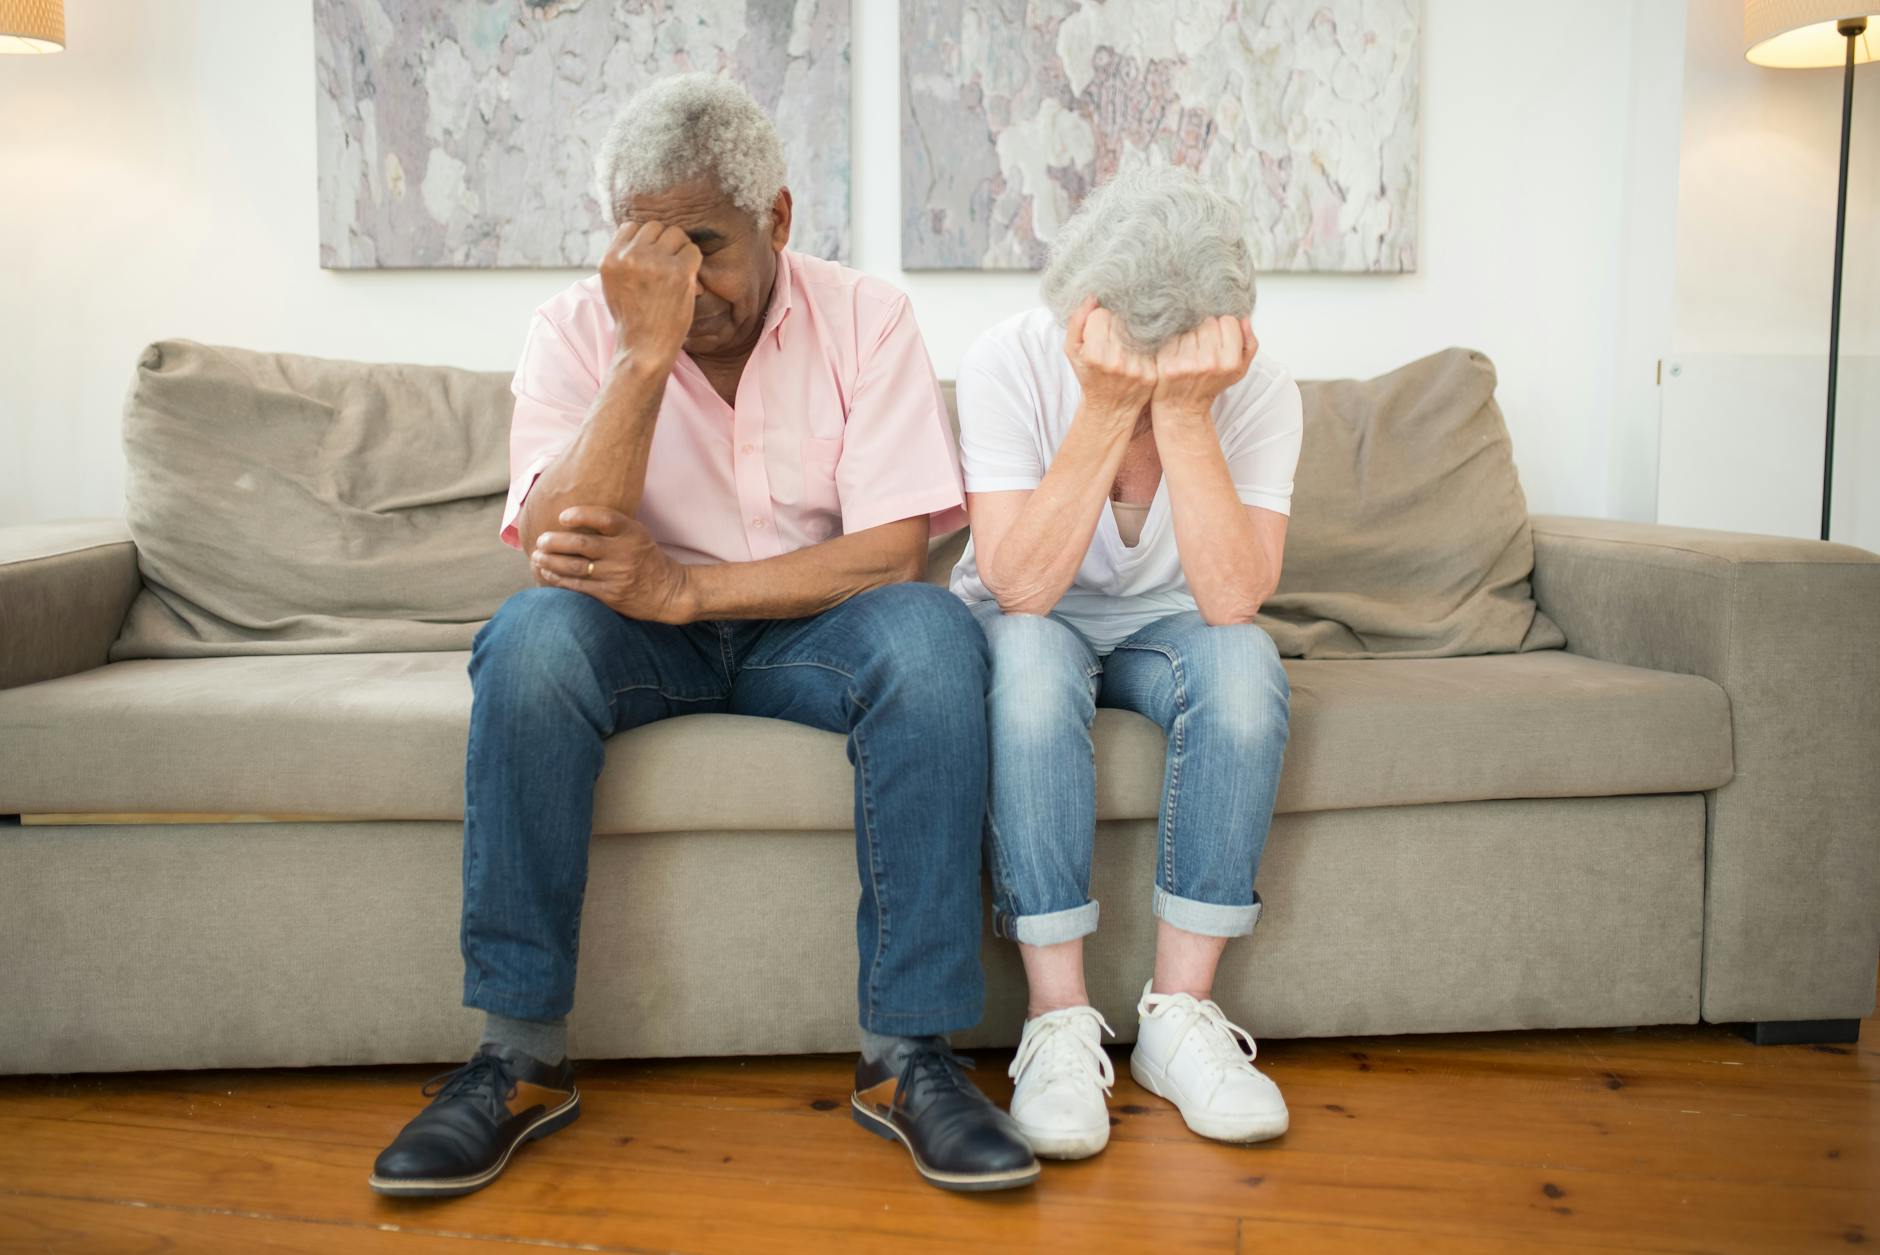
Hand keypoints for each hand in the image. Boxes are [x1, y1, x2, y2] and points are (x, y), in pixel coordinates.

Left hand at [530, 506, 694, 623]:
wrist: (669, 591)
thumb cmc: (645, 557)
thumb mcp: (636, 533)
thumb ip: (612, 525)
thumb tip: (571, 514)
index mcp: (631, 532)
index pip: (605, 519)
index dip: (581, 515)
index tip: (562, 516)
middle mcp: (624, 553)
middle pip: (582, 545)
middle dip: (555, 542)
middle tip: (540, 540)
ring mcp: (616, 576)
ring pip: (575, 567)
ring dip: (550, 561)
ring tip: (536, 556)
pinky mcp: (610, 595)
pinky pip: (578, 587)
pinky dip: (558, 579)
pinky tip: (546, 572)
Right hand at [600, 220, 701, 367]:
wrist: (644, 347)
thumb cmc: (633, 319)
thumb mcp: (613, 285)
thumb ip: (622, 259)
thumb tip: (640, 235)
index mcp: (611, 259)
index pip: (631, 227)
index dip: (645, 240)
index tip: (652, 258)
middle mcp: (630, 256)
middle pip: (655, 227)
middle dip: (664, 243)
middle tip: (668, 266)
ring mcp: (654, 262)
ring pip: (675, 234)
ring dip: (680, 250)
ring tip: (677, 272)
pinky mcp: (677, 271)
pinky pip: (692, 250)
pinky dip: (694, 262)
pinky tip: (688, 279)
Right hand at [1063, 296, 1158, 426]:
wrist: (1110, 407)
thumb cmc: (1089, 375)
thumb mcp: (1072, 350)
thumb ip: (1077, 321)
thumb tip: (1092, 296)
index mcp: (1094, 354)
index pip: (1101, 315)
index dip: (1099, 319)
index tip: (1099, 330)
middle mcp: (1116, 360)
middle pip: (1122, 320)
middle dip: (1118, 322)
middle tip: (1115, 334)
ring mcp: (1136, 367)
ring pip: (1139, 328)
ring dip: (1134, 330)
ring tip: (1127, 341)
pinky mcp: (1152, 372)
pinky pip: (1154, 343)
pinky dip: (1148, 340)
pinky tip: (1141, 348)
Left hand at [1152, 316, 1256, 420]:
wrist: (1182, 408)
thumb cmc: (1210, 385)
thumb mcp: (1238, 369)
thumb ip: (1248, 343)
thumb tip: (1244, 319)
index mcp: (1230, 362)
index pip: (1228, 321)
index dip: (1223, 326)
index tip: (1218, 337)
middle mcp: (1209, 362)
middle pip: (1208, 322)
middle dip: (1205, 329)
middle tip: (1202, 344)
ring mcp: (1186, 364)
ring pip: (1189, 327)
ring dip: (1188, 334)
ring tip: (1188, 350)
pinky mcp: (1166, 364)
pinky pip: (1171, 336)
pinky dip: (1173, 341)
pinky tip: (1175, 353)